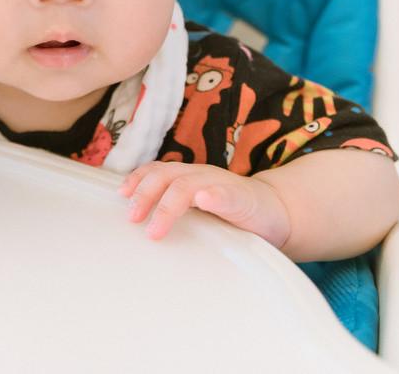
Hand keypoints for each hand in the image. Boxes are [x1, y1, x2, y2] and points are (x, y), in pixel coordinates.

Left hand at [118, 161, 290, 248]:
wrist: (277, 213)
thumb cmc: (231, 214)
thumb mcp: (198, 210)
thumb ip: (173, 209)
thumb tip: (137, 222)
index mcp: (189, 177)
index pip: (158, 170)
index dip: (137, 179)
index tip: (121, 196)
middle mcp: (202, 176)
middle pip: (166, 175)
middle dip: (145, 194)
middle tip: (133, 218)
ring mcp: (222, 185)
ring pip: (188, 185)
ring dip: (168, 205)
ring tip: (155, 228)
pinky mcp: (244, 199)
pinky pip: (227, 194)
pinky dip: (213, 196)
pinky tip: (204, 200)